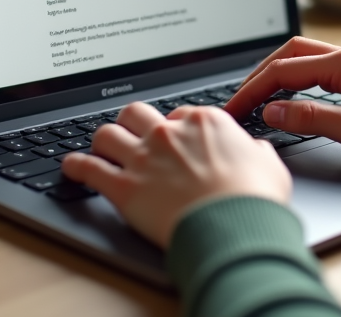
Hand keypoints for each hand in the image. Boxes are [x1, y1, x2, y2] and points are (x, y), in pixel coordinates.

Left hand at [61, 101, 291, 247]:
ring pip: (107, 134)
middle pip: (136, 113)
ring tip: (100, 148)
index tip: (175, 141)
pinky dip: (75, 166)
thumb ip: (257, 152)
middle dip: (133, 123)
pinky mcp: (124, 187)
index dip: (176, 128)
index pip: (180, 114)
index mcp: (203, 122)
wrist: (233, 226)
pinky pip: (88, 168)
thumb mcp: (270, 166)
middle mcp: (169, 132)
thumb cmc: (254, 198)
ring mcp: (143, 158)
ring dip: (102, 141)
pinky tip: (70, 167)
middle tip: (133, 135)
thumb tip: (256, 151)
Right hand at [225, 37, 340, 165]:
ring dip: (276, 74)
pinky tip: (291, 95)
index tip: (234, 109)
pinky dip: (296, 79)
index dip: (253, 90)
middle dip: (259, 76)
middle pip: (290, 55)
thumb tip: (272, 112)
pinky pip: (319, 69)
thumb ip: (312, 119)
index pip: (283, 70)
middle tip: (238, 100)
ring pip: (304, 59)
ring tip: (256, 96)